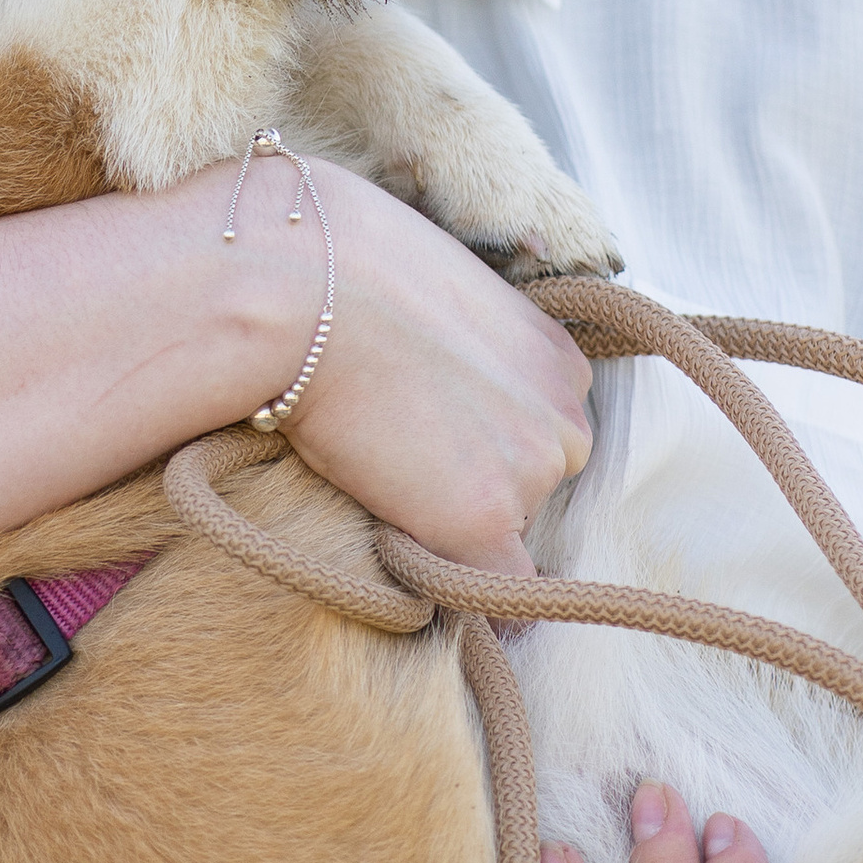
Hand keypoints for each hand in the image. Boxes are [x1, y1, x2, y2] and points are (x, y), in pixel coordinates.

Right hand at [226, 158, 593, 573]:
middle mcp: (564, 419)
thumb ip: (458, 336)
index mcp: (559, 357)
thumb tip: (425, 366)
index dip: (478, 434)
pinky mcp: (479, 524)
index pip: (535, 427)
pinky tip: (422, 586)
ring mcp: (529, 475)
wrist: (298, 285)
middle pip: (530, 483)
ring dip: (452, 521)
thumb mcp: (433, 285)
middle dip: (475, 478)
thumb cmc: (338, 266)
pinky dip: (463, 595)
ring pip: (502, 531)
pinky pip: (496, 596)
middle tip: (395, 450)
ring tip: (376, 475)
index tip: (429, 427)